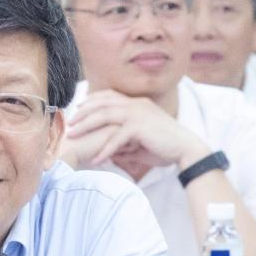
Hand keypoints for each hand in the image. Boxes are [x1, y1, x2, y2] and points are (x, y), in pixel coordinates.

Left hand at [67, 89, 209, 169]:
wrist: (186, 149)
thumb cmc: (165, 146)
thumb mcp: (141, 142)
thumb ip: (124, 143)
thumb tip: (110, 152)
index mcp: (137, 103)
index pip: (109, 96)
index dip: (91, 100)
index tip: (78, 108)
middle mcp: (136, 104)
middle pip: (102, 103)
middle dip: (83, 112)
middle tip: (69, 123)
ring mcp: (138, 114)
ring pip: (105, 116)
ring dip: (86, 126)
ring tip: (74, 136)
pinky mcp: (140, 127)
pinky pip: (116, 138)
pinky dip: (104, 149)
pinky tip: (95, 159)